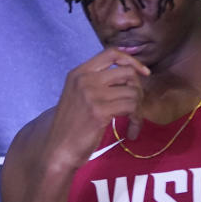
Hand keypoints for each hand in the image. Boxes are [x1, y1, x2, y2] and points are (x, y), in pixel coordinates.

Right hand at [45, 48, 149, 170]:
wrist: (57, 148)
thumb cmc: (70, 126)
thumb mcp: (77, 95)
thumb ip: (96, 82)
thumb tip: (128, 73)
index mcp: (78, 73)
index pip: (111, 52)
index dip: (131, 60)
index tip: (143, 73)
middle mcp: (85, 80)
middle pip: (127, 72)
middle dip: (138, 89)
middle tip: (136, 106)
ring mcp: (91, 94)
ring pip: (133, 91)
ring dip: (138, 109)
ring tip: (133, 122)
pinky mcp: (99, 111)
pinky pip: (131, 107)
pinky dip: (137, 120)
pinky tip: (131, 132)